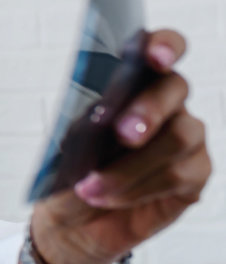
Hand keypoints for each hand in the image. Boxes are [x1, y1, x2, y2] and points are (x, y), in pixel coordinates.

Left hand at [28, 30, 211, 263]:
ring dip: (130, 165)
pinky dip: (138, 187)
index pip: (160, 49)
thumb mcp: (69, 141)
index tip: (154, 55)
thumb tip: (103, 115)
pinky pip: (178, 175)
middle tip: (122, 133)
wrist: (71, 218)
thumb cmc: (72, 168)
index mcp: (132, 82)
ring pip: (179, 137)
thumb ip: (90, 121)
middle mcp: (166, 104)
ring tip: (92, 186)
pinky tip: (109, 196)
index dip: (164, 46)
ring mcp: (186, 138)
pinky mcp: (194, 174)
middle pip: (175, 89)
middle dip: (148, 109)